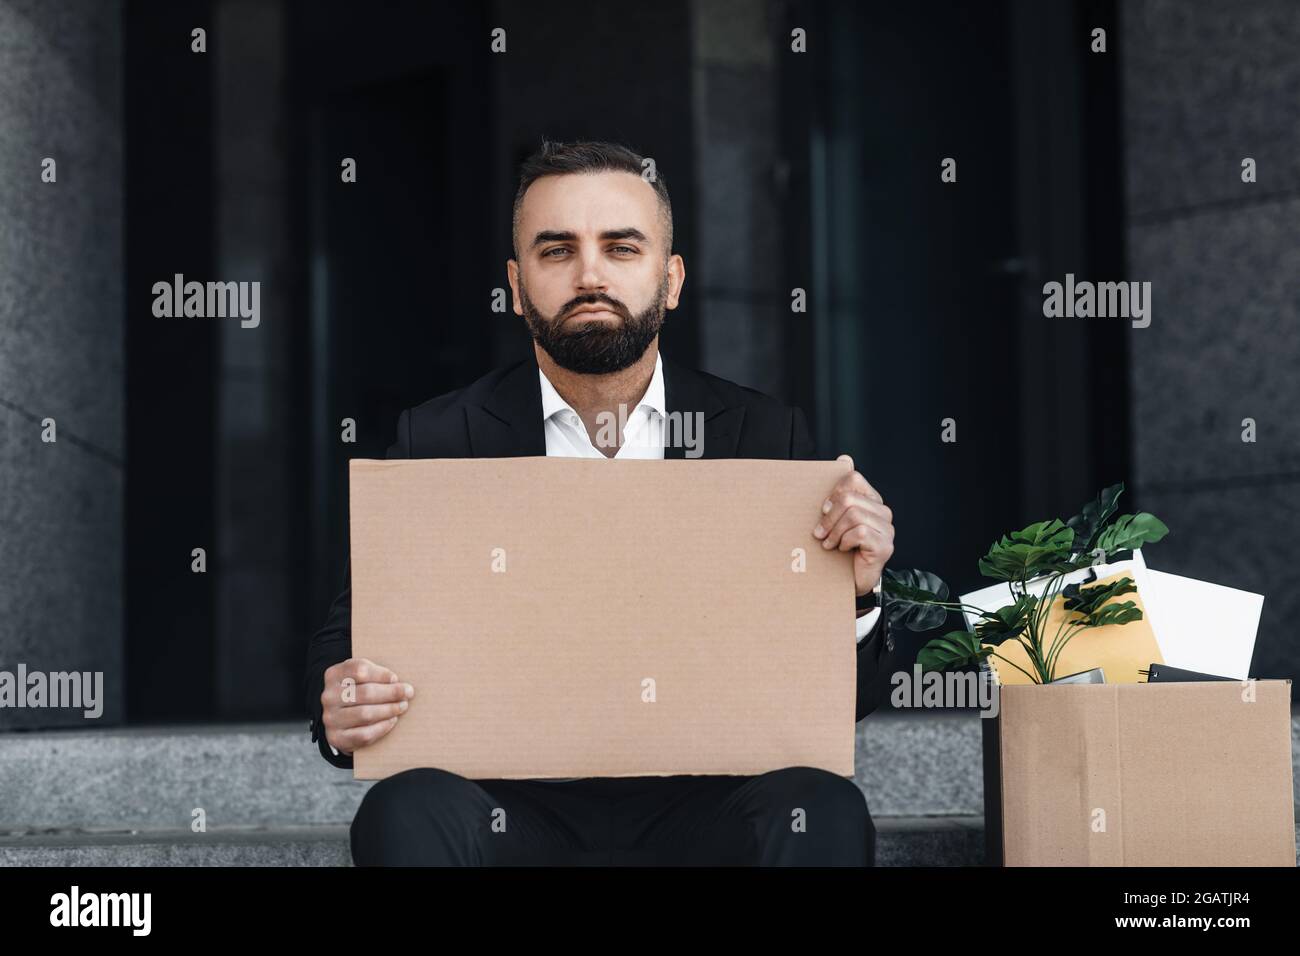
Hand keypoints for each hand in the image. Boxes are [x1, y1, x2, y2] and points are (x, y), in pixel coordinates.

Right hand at [321, 658, 414, 755]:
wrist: (340, 719)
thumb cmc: (357, 692)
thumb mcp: (360, 677)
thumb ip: (375, 674)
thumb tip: (397, 682)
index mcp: (333, 675)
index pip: (359, 670)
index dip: (381, 674)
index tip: (396, 678)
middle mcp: (328, 697)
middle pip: (365, 693)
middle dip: (391, 693)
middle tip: (408, 693)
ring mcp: (330, 718)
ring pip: (365, 714)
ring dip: (389, 710)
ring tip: (402, 706)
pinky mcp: (336, 738)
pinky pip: (363, 734)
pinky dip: (382, 727)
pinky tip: (392, 721)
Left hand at [812, 454, 894, 596]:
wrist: (851, 579)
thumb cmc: (841, 548)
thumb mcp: (836, 518)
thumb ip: (839, 493)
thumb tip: (845, 458)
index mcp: (872, 501)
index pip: (854, 479)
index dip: (834, 492)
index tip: (823, 509)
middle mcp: (883, 512)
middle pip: (849, 499)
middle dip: (829, 517)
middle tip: (819, 533)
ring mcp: (887, 529)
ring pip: (854, 516)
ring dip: (835, 532)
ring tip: (829, 543)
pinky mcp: (885, 546)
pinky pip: (860, 533)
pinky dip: (845, 541)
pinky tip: (842, 549)